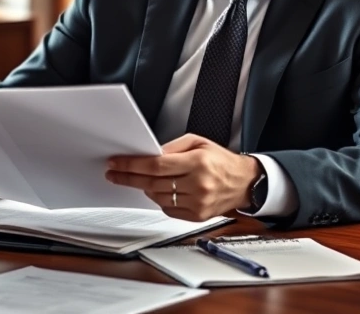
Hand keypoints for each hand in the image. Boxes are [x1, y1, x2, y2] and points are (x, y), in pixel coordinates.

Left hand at [105, 134, 259, 221]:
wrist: (244, 182)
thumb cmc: (221, 161)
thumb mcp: (198, 142)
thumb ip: (173, 147)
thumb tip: (149, 153)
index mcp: (197, 162)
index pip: (156, 165)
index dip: (132, 165)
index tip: (117, 163)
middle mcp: (198, 184)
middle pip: (152, 183)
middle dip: (129, 177)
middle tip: (114, 173)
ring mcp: (198, 202)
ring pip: (157, 197)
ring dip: (143, 188)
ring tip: (136, 180)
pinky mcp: (197, 216)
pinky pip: (167, 209)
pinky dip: (158, 200)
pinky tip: (156, 191)